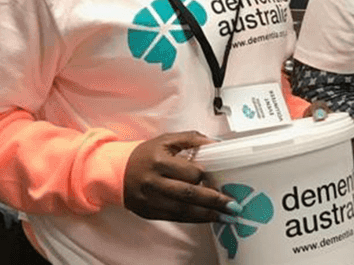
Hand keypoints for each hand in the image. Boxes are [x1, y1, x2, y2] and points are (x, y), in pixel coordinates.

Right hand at [124, 131, 238, 222]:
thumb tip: (216, 144)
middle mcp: (154, 182)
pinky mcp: (148, 212)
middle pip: (188, 194)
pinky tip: (208, 218)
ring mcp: (150, 200)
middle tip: (233, 206)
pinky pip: (174, 218)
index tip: (222, 182)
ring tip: (227, 216)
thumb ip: (192, 139)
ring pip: (182, 210)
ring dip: (207, 215)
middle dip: (213, 201)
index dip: (208, 177)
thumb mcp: (167, 140)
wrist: (115, 172)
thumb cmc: (146, 154)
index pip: (190, 172)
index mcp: (159, 161)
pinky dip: (194, 219)